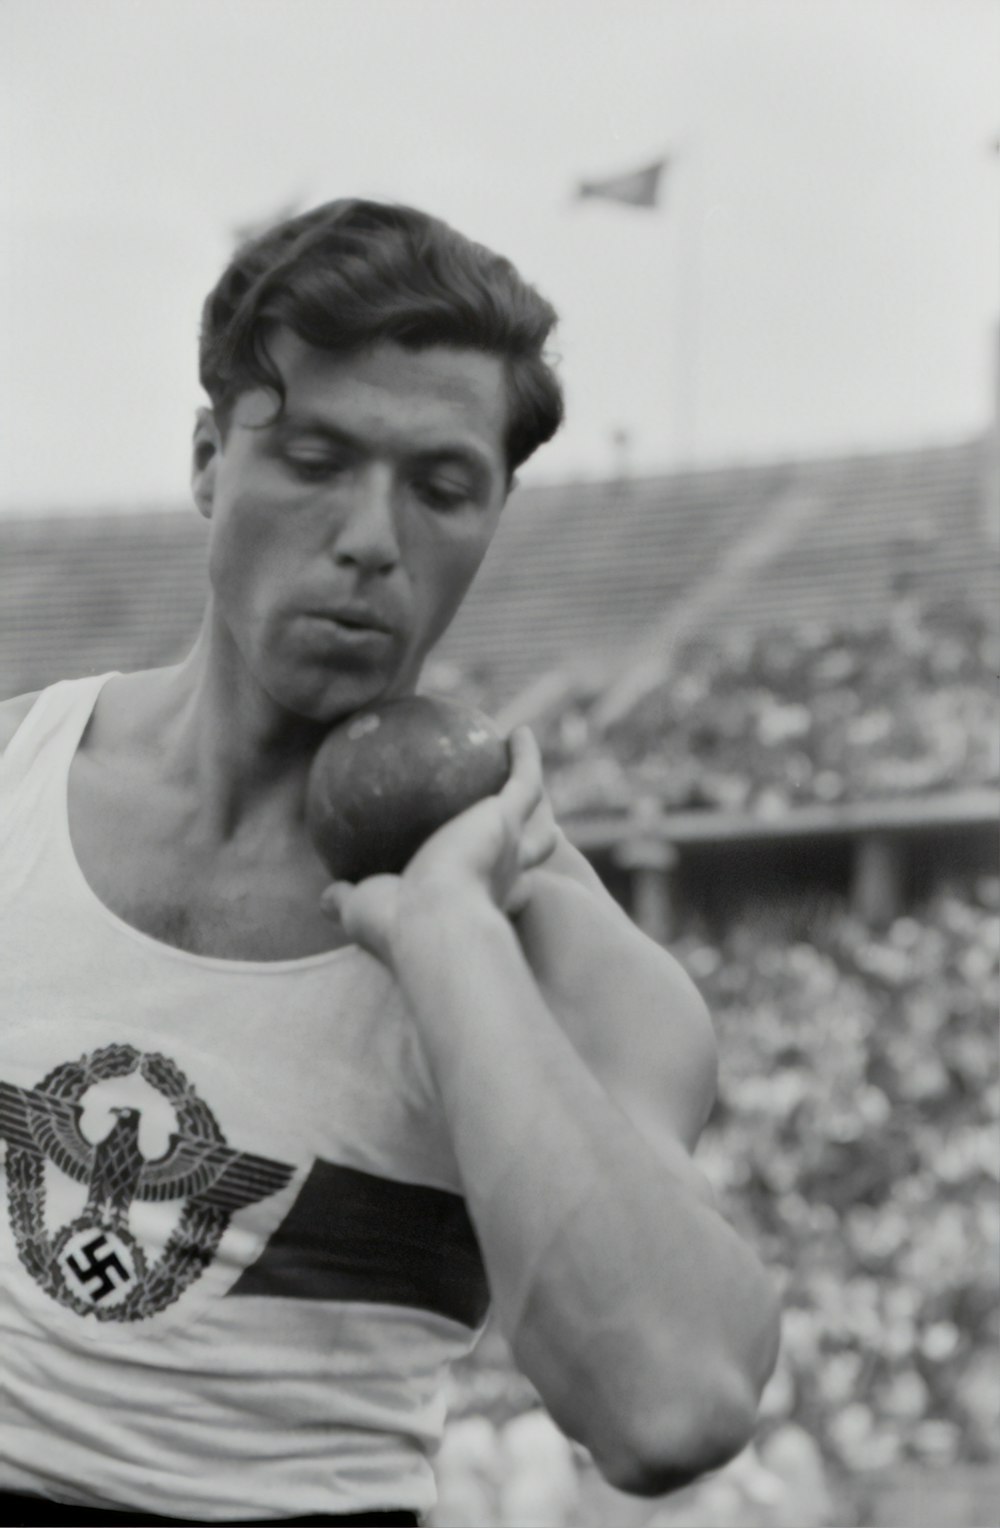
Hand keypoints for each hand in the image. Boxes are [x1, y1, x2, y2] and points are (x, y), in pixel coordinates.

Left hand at [319, 726, 557, 964]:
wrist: (432, 923)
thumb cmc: (399, 926)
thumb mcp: (364, 913)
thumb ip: (349, 900)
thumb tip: (325, 897)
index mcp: (478, 900)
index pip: (497, 887)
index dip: (498, 876)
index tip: (481, 856)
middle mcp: (504, 875)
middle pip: (529, 847)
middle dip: (528, 829)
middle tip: (506, 804)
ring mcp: (511, 845)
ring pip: (533, 808)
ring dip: (530, 780)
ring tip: (519, 752)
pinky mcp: (508, 818)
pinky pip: (524, 779)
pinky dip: (525, 756)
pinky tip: (518, 732)